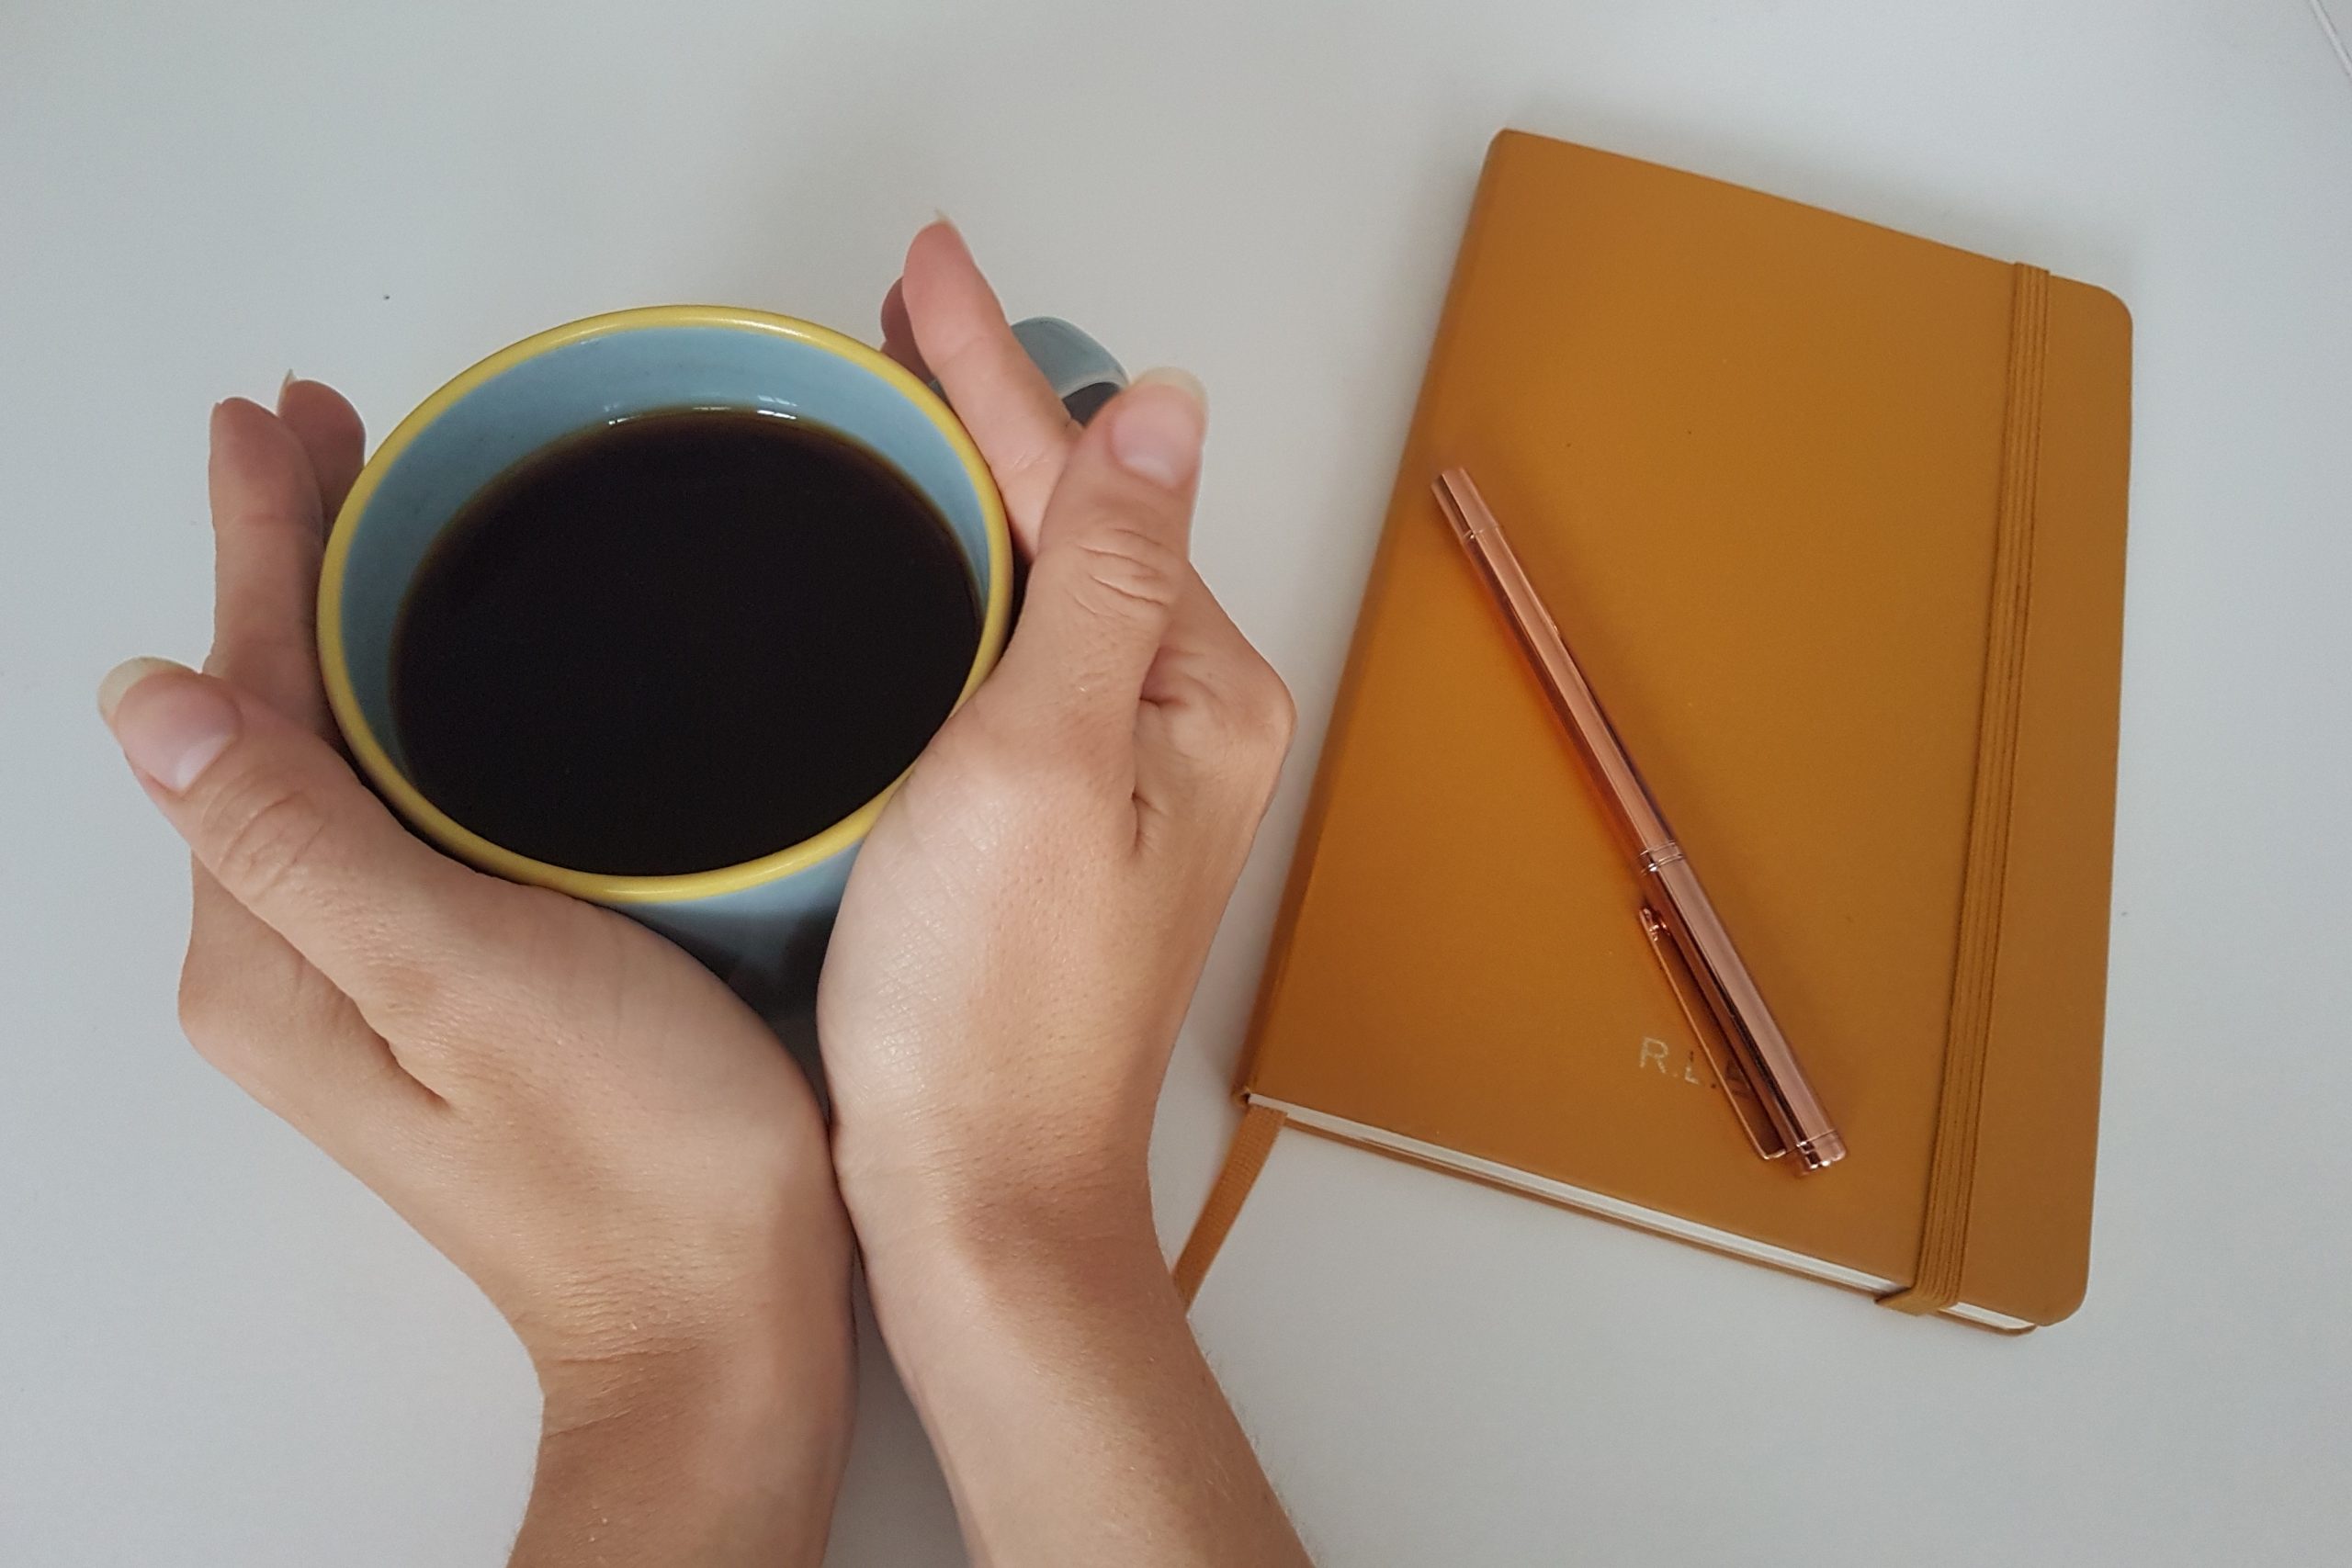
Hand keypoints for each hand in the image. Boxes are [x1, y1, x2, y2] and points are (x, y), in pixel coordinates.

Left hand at [102, 387, 851, 1566]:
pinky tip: (459, 671)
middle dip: (287, 567)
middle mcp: (287, 963)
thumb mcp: (457, 984)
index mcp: (267, 952)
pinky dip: (412, 713)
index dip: (256, 550)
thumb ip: (299, 842)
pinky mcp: (453, 992)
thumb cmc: (632, 1158)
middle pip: (272, 722)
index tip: (275, 418)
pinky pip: (399, 815)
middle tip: (322, 431)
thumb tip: (142, 697)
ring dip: (348, 628)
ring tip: (381, 512)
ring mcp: (368, 983)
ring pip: (334, 762)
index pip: (240, 705)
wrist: (723, 1326)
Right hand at [819, 224, 1310, 1565]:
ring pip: (1038, 588)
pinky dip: (954, 588)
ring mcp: (1120, 778)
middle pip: (1072, 524)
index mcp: (1201, 691)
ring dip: (967, 489)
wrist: (976, 1194)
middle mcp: (1182, 723)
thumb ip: (1100, 574)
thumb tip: (1164, 408)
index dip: (991, 368)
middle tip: (895, 308)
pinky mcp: (1051, 825)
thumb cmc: (993, 999)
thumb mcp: (1045, 755)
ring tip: (891, 396)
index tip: (922, 263)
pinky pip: (1010, 662)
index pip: (1085, 488)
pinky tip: (904, 560)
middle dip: (983, 411)